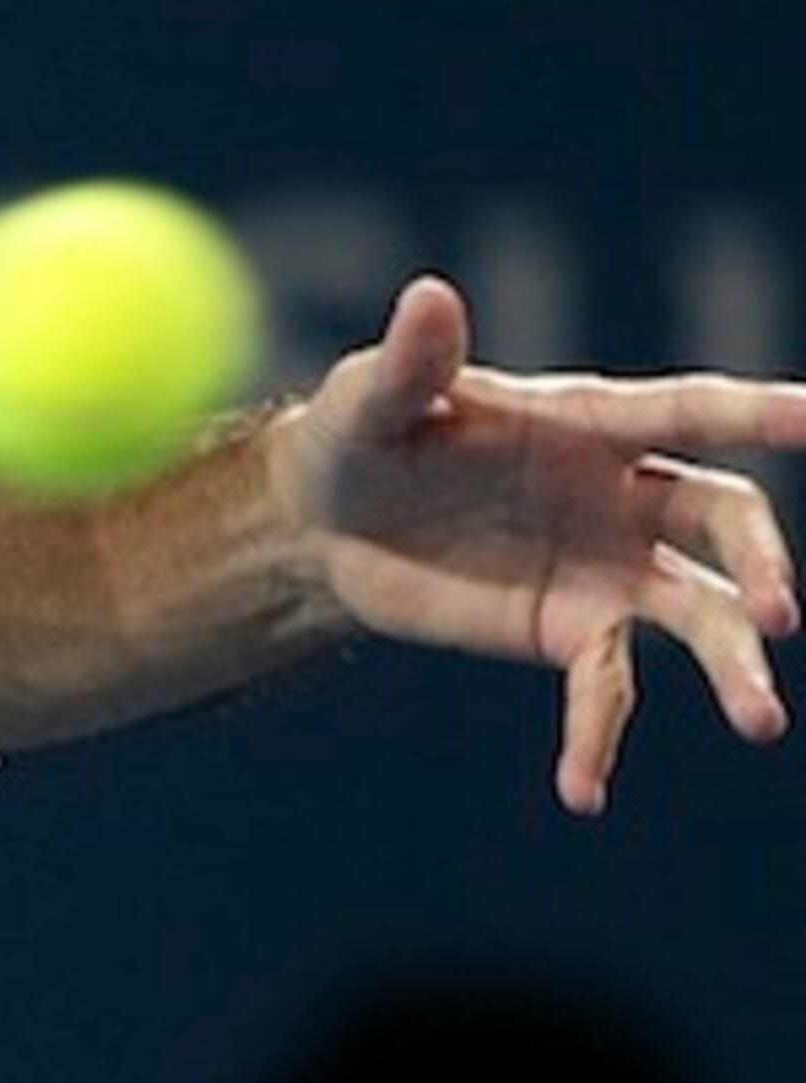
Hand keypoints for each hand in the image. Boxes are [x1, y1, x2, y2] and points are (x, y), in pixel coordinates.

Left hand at [270, 274, 805, 813]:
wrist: (321, 525)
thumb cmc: (356, 436)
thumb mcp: (371, 400)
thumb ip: (410, 362)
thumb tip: (429, 294)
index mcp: (586, 422)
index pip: (691, 411)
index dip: (762, 411)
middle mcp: (621, 494)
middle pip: (723, 520)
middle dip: (761, 561)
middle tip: (775, 612)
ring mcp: (609, 568)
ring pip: (700, 613)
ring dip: (734, 663)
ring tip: (760, 720)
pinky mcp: (572, 631)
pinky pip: (606, 689)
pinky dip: (600, 737)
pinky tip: (580, 788)